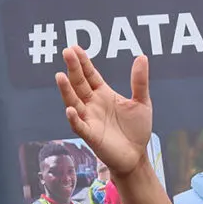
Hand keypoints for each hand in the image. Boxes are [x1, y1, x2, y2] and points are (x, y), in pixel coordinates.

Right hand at [56, 47, 153, 179]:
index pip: (90, 75)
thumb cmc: (137, 129)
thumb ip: (139, 81)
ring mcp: (90, 119)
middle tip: (67, 52)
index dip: (83, 62)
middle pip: (80, 84)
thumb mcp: (142, 102)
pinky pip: (80, 126)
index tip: (74, 48)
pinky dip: (74, 118)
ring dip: (66, 90)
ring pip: (74, 102)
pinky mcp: (91, 135)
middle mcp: (93, 104)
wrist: (136, 155)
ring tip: (60, 76)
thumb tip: (142, 56)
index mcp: (103, 94)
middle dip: (73, 69)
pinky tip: (70, 109)